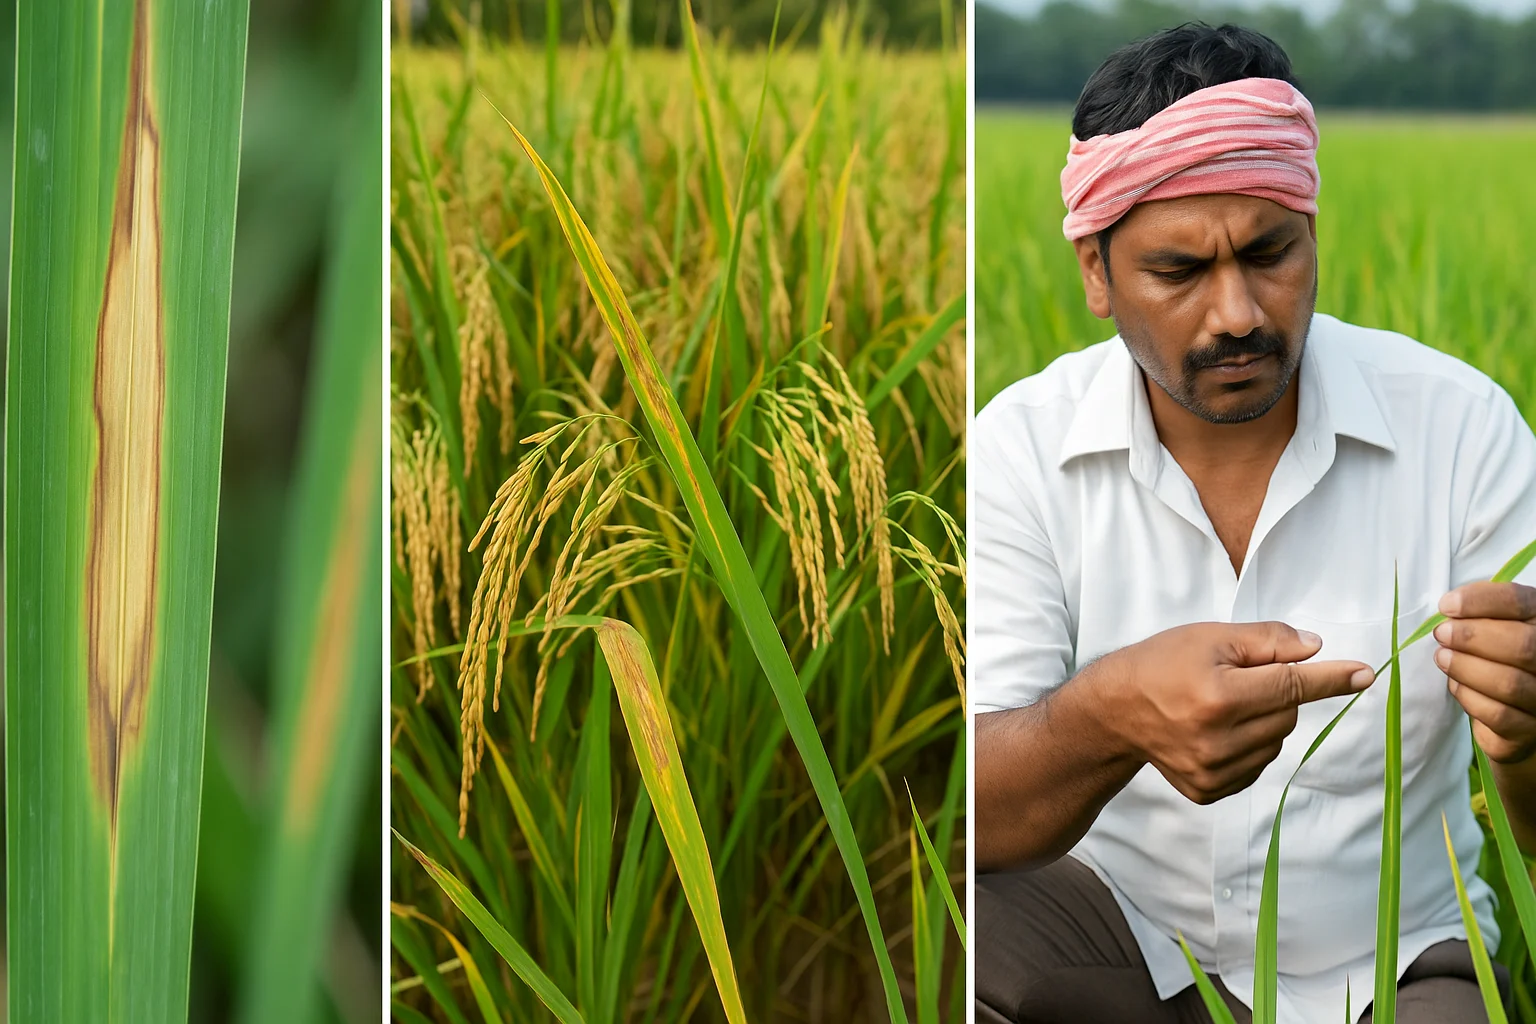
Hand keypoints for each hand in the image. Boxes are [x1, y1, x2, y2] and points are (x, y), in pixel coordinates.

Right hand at [1102, 621, 1374, 804]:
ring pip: (1275, 743)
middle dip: (1279, 693)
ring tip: (1224, 705)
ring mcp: (1213, 772)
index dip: (1332, 678)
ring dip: (1266, 721)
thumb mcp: (1208, 637)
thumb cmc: (1159, 664)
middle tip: (1242, 678)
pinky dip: (1251, 746)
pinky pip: (1256, 766)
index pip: (1292, 685)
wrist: (1113, 711)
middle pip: (1287, 714)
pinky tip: (1218, 731)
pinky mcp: (1209, 791)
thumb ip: (1266, 640)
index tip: (1365, 674)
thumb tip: (1316, 649)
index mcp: (1218, 697)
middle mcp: (1218, 741)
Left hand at [1434, 582, 1535, 763]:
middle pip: (1522, 646)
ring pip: (1509, 683)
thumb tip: (1450, 606)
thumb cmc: (1500, 659)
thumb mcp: (1496, 628)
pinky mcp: (1530, 732)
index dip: (1482, 601)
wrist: (1516, 714)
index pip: (1522, 603)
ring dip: (1465, 667)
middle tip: (1442, 634)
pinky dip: (1469, 696)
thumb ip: (1481, 613)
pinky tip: (1456, 684)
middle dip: (1472, 637)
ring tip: (1443, 657)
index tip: (1446, 606)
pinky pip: (1498, 715)